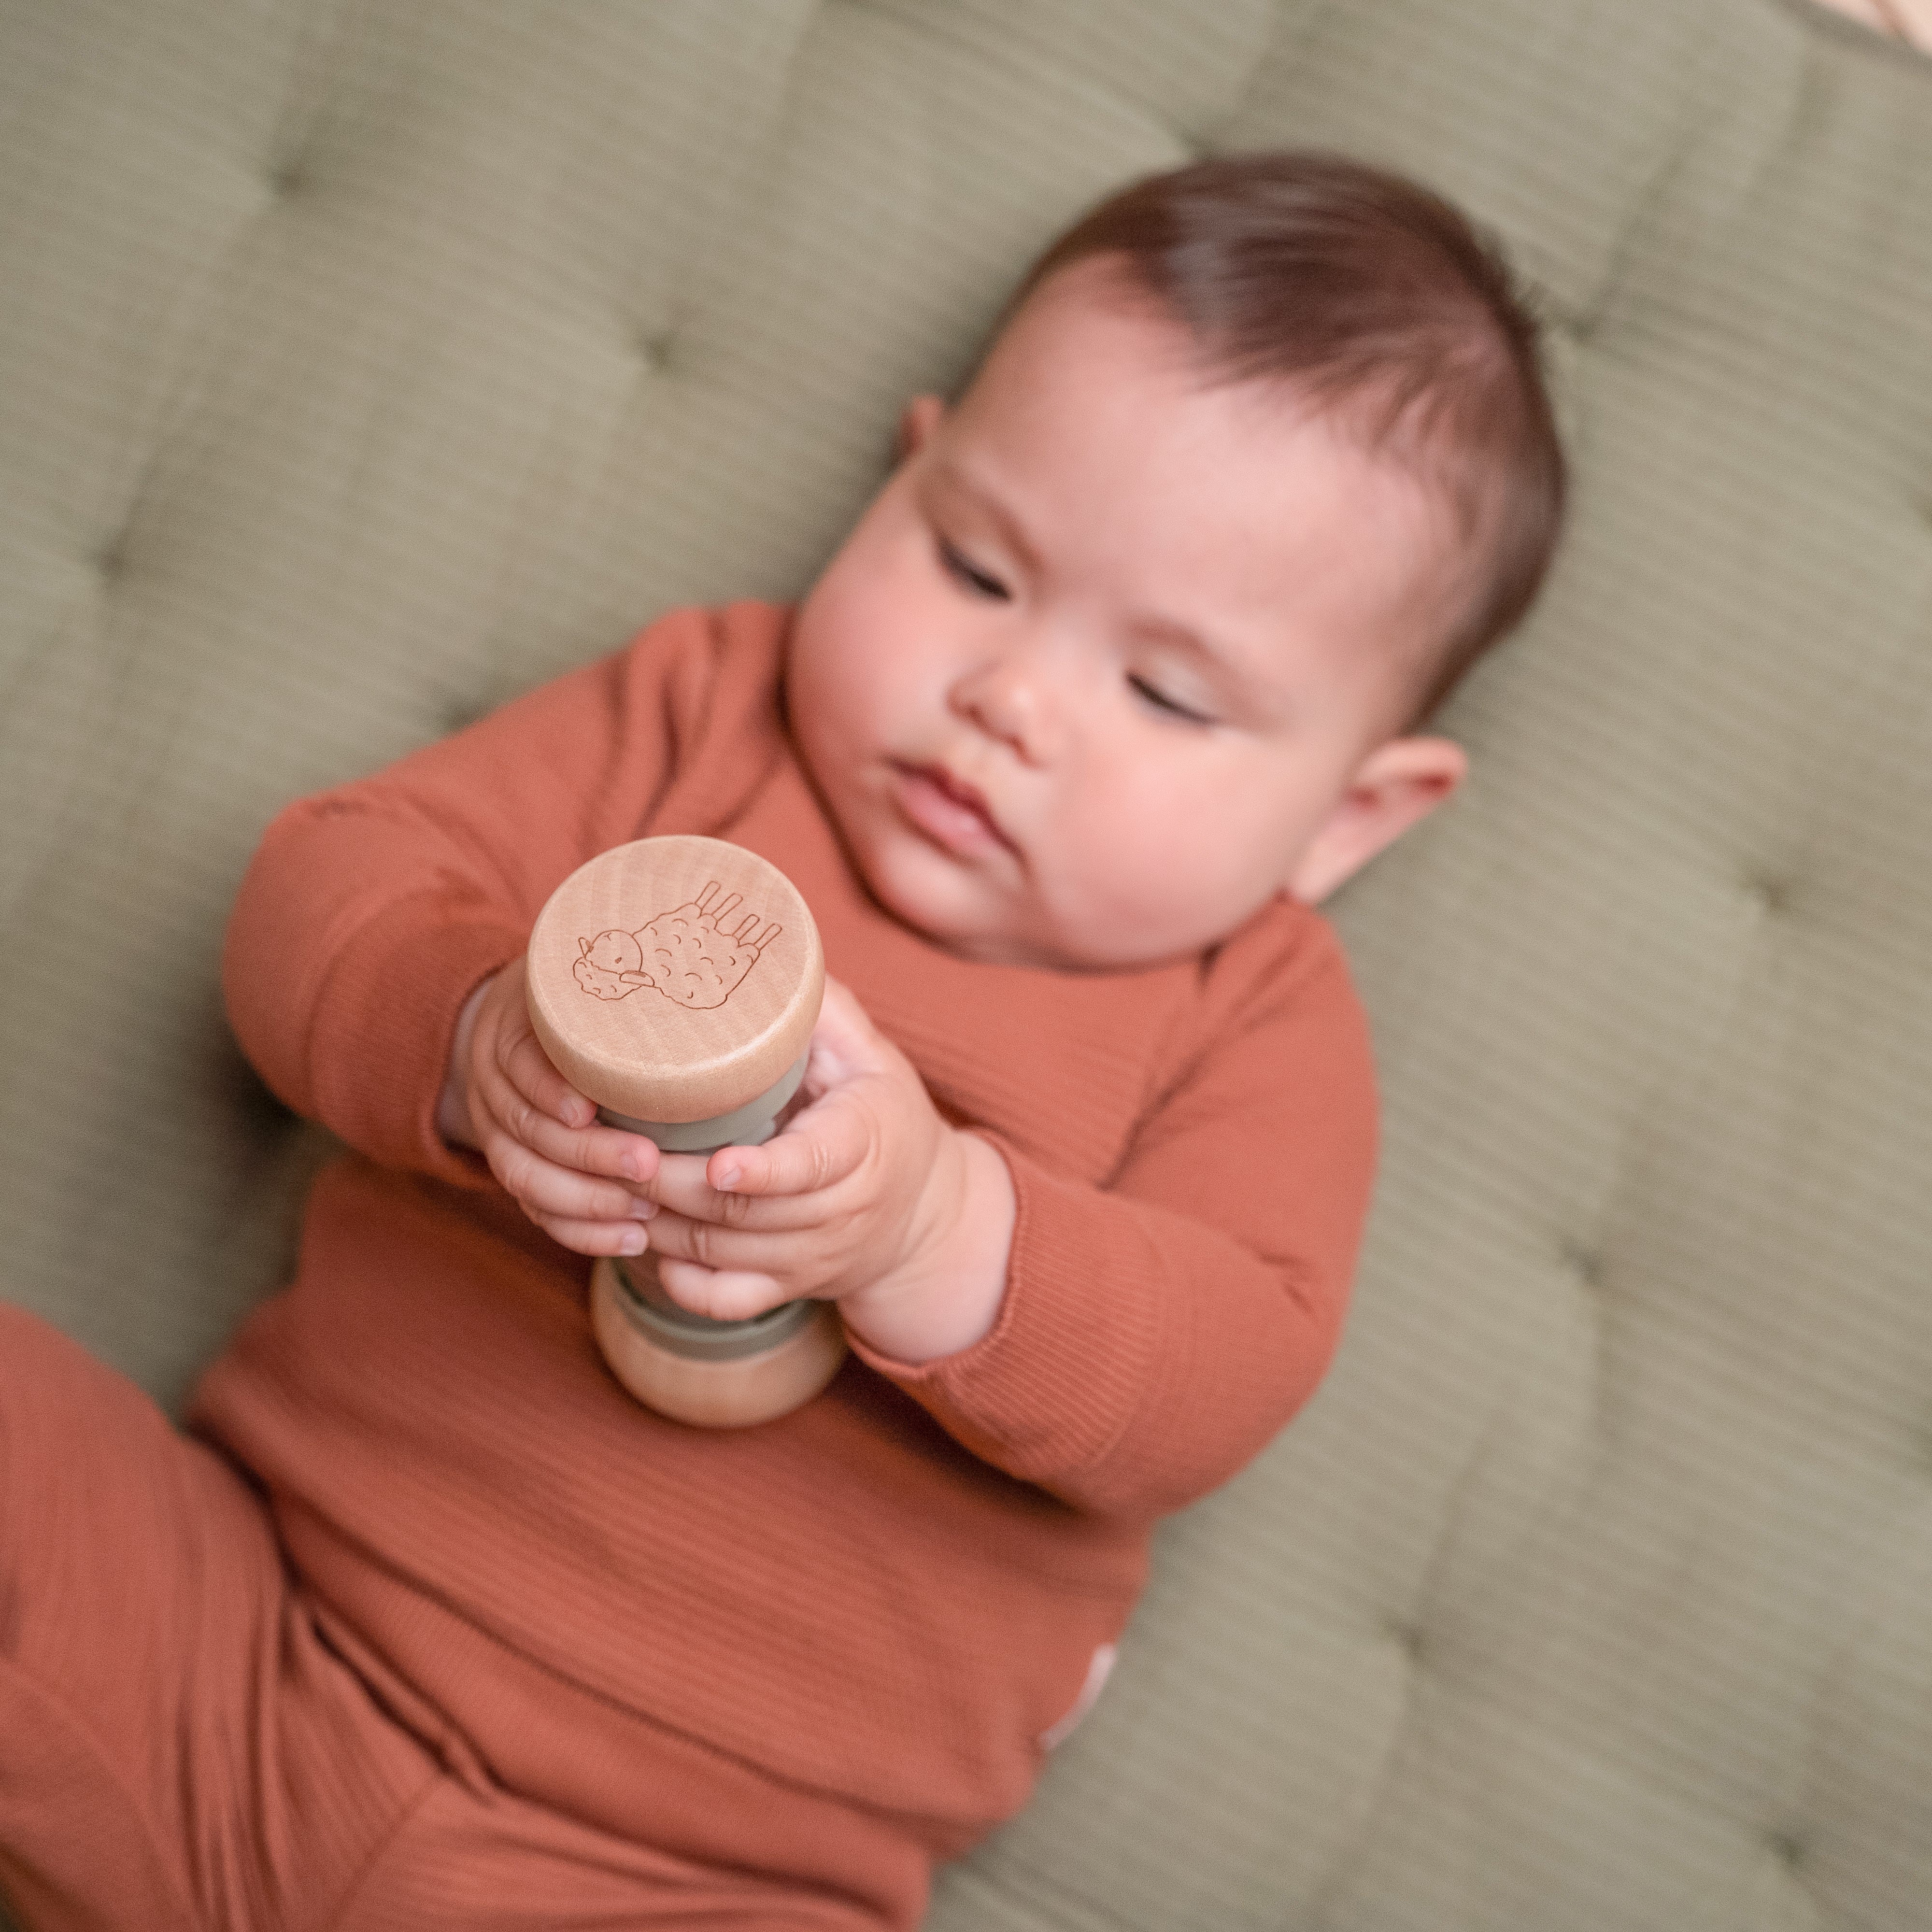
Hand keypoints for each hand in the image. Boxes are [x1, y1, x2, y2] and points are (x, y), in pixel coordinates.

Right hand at [437, 958, 663, 1255]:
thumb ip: (629, 989)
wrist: (516, 1031)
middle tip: (648, 1166)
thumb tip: (716, 987)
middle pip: (528, 1130)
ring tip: (647, 1212)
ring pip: (527, 1178)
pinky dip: (582, 1231)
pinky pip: (538, 1211)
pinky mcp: (518, 1170)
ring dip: (588, 1202)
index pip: (520, 1062)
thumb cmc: (580, 1006)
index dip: (549, 1089)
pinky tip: (631, 1239)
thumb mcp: (586, 984)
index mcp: (512, 1032)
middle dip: (587, 1156)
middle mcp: (495, 1086)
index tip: (588, 1108)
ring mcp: (500, 1134)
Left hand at [638, 980, 1015, 1362]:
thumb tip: (771, 956)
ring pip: (725, 1254)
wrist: (925, 1212)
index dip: (763, 1169)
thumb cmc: (883, 1114)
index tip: (718, 1162)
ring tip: (612, 1183)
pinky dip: (681, 1281)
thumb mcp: (873, 1056)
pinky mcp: (789, 1288)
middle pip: (748, 1213)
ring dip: (662, 1225)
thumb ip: (827, 1012)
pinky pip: (725, 1301)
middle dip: (675, 1187)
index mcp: (863, 1143)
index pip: (812, 1166)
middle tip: (620, 1151)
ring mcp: (812, 1257)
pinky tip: (646, 1244)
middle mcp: (841, 1211)